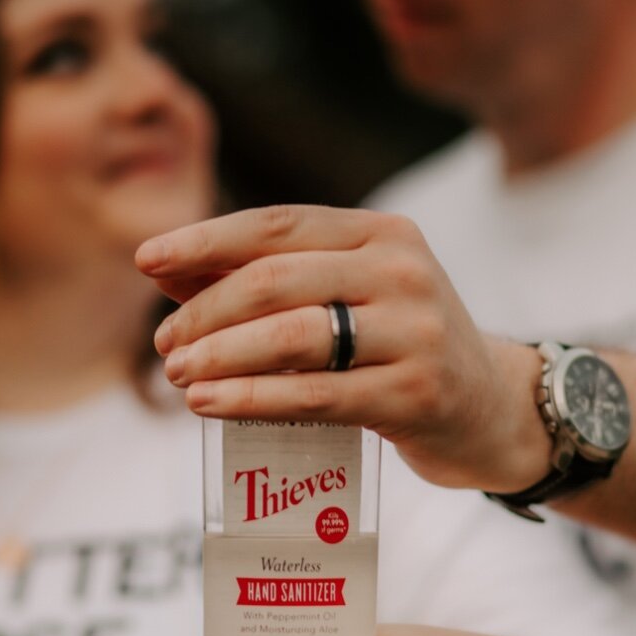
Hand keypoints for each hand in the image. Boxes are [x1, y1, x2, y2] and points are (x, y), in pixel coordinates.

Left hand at [135, 205, 551, 494]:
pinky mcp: (413, 394)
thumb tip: (165, 271)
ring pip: (290, 336)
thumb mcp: (342, 297)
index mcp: (380, 234)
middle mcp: (402, 272)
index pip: (276, 226)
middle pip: (274, 281)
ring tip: (177, 373)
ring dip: (218, 355)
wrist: (490, 409)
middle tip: (164, 343)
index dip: (204, 241)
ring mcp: (413, 332)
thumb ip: (261, 280)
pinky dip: (249, 399)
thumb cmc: (393, 347)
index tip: (146, 260)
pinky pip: (312, 395)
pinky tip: (206, 404)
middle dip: (204, 311)